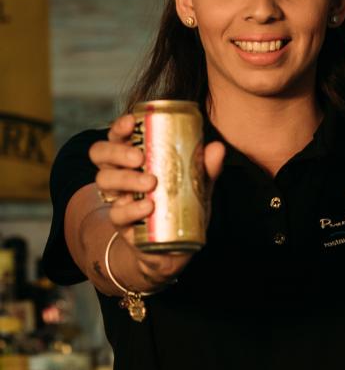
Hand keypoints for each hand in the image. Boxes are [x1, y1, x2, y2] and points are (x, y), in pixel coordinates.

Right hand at [90, 113, 224, 280]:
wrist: (174, 248)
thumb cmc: (181, 203)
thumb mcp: (196, 184)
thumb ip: (206, 167)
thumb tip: (217, 148)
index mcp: (133, 157)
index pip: (117, 136)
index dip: (119, 127)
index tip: (131, 122)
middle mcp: (120, 174)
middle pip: (101, 154)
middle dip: (117, 151)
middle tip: (139, 156)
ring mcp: (117, 198)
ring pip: (104, 181)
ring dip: (125, 178)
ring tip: (150, 182)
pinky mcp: (121, 224)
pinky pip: (117, 214)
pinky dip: (131, 209)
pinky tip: (148, 207)